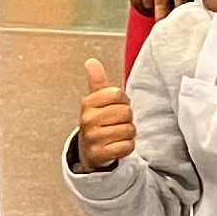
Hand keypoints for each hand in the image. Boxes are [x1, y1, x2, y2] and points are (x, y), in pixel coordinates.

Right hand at [73, 56, 136, 171]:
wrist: (88, 150)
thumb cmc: (97, 121)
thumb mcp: (95, 100)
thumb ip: (97, 81)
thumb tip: (91, 61)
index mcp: (88, 103)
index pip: (118, 94)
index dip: (123, 100)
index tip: (116, 105)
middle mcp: (87, 120)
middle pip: (126, 112)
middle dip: (127, 118)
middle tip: (117, 122)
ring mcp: (93, 138)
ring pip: (129, 130)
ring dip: (128, 133)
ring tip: (117, 133)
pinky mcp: (100, 154)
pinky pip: (127, 146)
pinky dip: (127, 146)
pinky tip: (118, 145)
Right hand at [125, 0, 195, 20]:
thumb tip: (193, 9)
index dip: (183, 13)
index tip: (185, 21)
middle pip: (163, 7)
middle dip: (167, 19)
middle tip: (170, 26)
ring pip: (150, 7)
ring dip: (155, 11)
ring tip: (159, 8)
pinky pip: (138, 5)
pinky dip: (144, 9)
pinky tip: (150, 4)